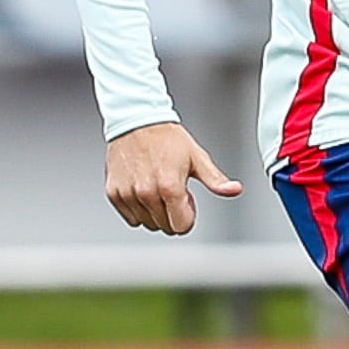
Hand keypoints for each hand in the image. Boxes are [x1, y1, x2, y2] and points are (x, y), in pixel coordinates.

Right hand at [103, 122, 241, 235]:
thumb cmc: (167, 138)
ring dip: (155, 212)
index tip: (186, 199)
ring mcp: (128, 194)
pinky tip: (143, 189)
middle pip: (165, 227)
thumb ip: (215, 180)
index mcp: (169, 187)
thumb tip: (234, 189)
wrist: (136, 121)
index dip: (188, 216)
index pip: (181, 227)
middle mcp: (147, 193)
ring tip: (157, 187)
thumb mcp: (197, 158)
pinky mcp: (114, 193)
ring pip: (147, 224)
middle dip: (172, 213)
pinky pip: (131, 217)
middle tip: (172, 190)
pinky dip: (138, 209)